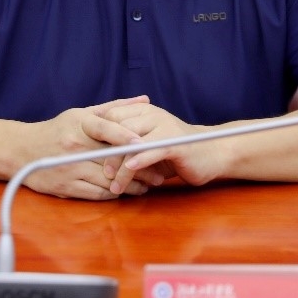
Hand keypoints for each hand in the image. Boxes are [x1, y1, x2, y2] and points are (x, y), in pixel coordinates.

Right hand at [24, 96, 152, 199]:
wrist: (21, 151)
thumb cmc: (57, 129)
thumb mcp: (81, 113)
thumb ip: (114, 108)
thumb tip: (144, 100)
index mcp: (79, 124)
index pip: (105, 128)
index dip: (126, 137)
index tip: (145, 144)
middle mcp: (75, 146)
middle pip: (112, 159)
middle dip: (139, 167)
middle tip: (160, 172)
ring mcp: (70, 168)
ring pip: (107, 179)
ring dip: (131, 184)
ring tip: (149, 185)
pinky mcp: (66, 187)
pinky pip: (96, 193)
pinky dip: (114, 193)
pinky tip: (126, 191)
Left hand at [96, 102, 225, 193]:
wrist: (212, 152)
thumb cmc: (176, 153)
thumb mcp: (148, 145)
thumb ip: (127, 145)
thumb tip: (96, 156)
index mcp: (142, 111)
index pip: (111, 117)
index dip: (97, 135)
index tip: (85, 155)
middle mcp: (151, 115)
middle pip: (118, 129)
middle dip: (105, 152)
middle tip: (99, 172)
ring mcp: (163, 127)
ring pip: (131, 144)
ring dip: (119, 166)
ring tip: (114, 185)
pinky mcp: (174, 143)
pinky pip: (150, 151)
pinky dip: (138, 161)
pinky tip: (128, 172)